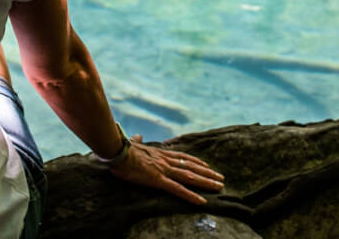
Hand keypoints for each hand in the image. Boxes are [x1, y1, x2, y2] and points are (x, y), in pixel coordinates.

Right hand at [107, 134, 224, 204]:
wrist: (117, 151)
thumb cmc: (122, 148)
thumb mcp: (133, 144)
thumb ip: (138, 141)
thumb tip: (138, 136)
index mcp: (160, 153)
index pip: (183, 157)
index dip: (196, 161)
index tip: (207, 165)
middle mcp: (166, 160)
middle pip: (192, 166)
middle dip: (208, 173)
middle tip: (221, 178)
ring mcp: (164, 170)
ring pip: (190, 176)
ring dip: (206, 182)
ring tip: (219, 187)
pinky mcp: (159, 180)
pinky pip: (178, 189)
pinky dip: (191, 196)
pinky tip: (202, 201)